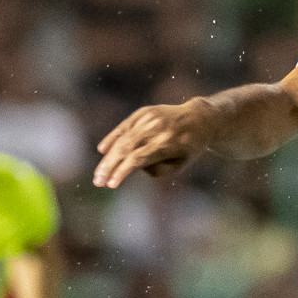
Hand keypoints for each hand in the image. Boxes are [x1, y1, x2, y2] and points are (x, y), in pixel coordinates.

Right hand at [94, 97, 217, 188]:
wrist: (200, 119)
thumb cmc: (189, 148)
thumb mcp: (179, 165)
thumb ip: (157, 170)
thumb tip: (132, 168)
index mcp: (168, 144)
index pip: (139, 159)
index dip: (122, 172)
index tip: (111, 185)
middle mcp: (157, 129)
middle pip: (126, 148)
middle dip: (109, 166)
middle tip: (98, 182)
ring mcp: (149, 118)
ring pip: (123, 138)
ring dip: (108, 157)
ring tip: (98, 173)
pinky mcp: (144, 112)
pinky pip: (124, 126)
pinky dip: (113, 138)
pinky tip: (102, 150)